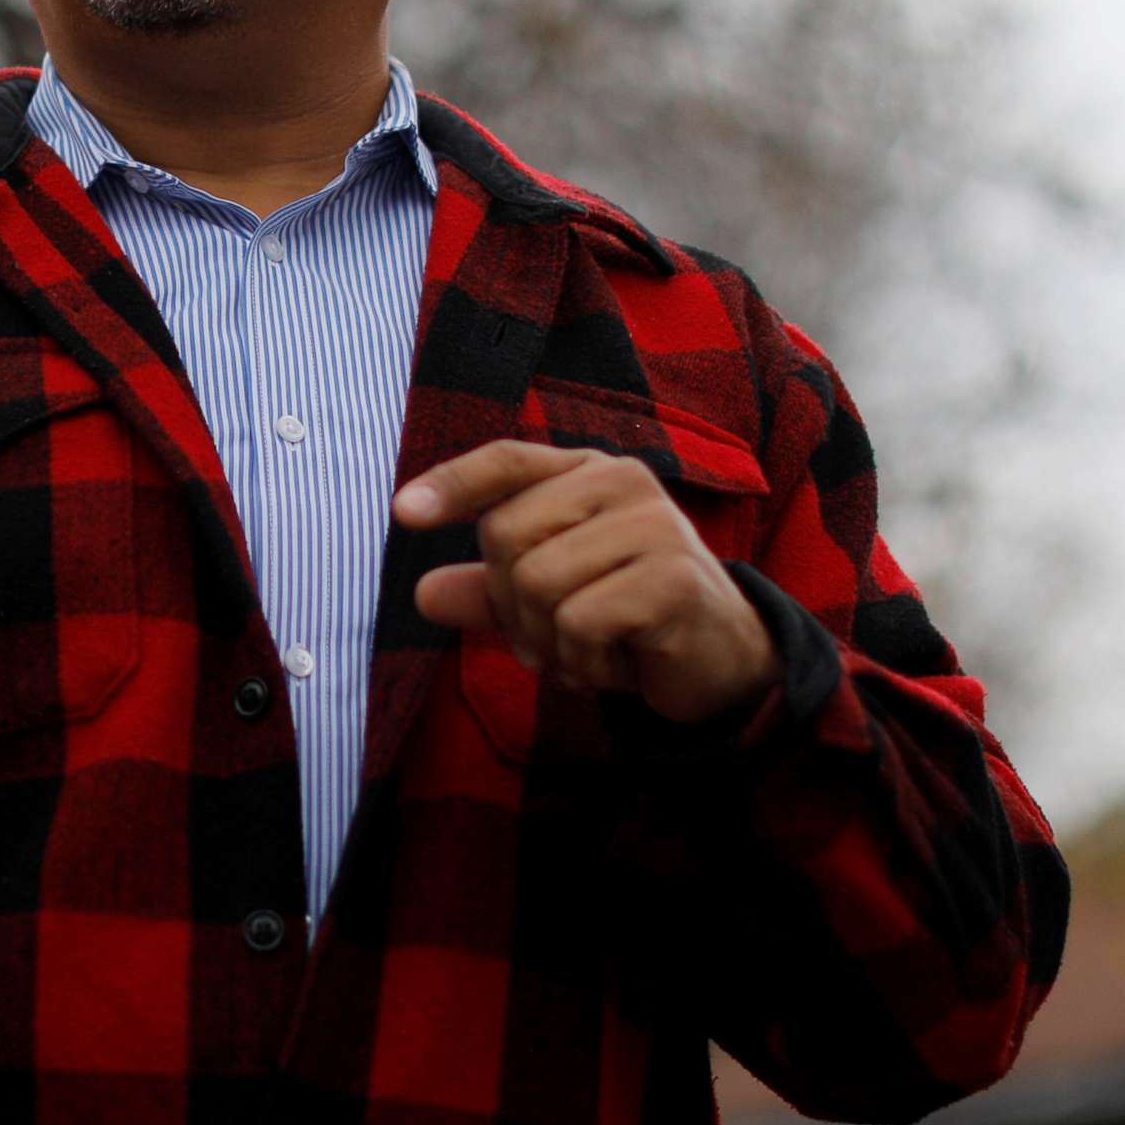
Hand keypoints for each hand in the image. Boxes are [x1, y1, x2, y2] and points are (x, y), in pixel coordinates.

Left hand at [393, 441, 780, 724]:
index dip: (452, 484)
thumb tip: (425, 595)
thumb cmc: (628, 619)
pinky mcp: (673, 578)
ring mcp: (654, 524)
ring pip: (535, 583)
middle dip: (510, 605)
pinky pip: (578, 622)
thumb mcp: (548, 602)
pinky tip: (615, 663)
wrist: (721, 663)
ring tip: (587, 649)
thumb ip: (488, 591)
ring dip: (547, 640)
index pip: (508, 460)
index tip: (403, 513)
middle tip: (553, 634)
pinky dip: (582, 661)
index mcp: (588, 472)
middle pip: (504, 536)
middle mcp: (622, 481)